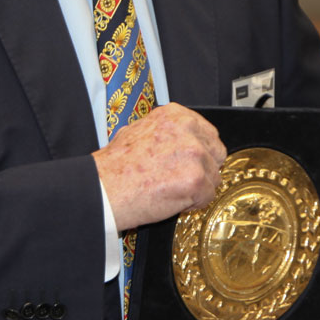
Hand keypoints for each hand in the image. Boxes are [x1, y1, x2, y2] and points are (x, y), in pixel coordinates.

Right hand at [93, 103, 224, 231]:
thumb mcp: (139, 131)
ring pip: (213, 177)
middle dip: (203, 169)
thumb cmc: (116, 166)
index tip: (189, 162)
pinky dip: (192, 204)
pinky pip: (207, 196)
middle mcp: (188, 130)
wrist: (103, 189)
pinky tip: (171, 200)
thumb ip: (167, 131)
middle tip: (181, 179)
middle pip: (216, 153)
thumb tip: (182, 138)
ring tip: (170, 189)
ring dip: (196, 188)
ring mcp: (194, 154)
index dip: (200, 152)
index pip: (208, 132)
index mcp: (175, 115)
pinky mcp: (195, 180)